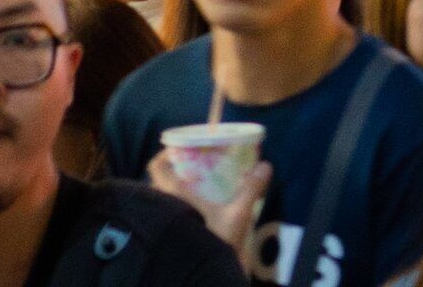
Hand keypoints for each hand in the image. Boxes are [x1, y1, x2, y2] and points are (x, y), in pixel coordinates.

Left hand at [159, 158, 274, 278]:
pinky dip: (182, 209)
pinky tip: (201, 212)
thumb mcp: (236, 215)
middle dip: (178, 173)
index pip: (157, 167)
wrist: (202, 277)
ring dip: (180, 192)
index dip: (166, 154)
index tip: (182, 149)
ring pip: (166, 199)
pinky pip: (171, 215)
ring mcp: (164, 223)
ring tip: (202, 188)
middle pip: (162, 182)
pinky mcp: (170, 237)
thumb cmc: (213, 240)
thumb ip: (250, 189)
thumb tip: (265, 165)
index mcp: (173, 195)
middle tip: (199, 167)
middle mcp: (163, 206)